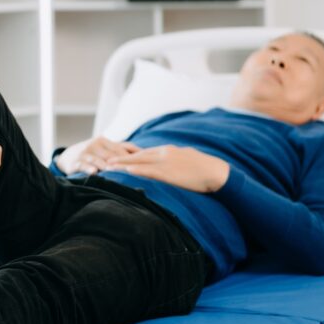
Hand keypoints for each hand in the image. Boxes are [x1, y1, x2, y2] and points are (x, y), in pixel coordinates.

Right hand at [74, 136, 140, 173]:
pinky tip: (93, 172)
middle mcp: (95, 144)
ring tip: (115, 172)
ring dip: (106, 166)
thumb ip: (123, 149)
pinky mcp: (76, 162)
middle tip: (136, 172)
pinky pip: (83, 165)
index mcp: (105, 141)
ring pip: (98, 160)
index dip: (134, 156)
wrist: (67, 156)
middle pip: (112, 155)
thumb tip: (146, 153)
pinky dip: (88, 168)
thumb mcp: (105, 148)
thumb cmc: (93, 153)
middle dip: (123, 163)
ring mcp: (85, 153)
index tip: (146, 164)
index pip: (122, 148)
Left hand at [106, 145, 229, 192]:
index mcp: (168, 150)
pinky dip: (137, 170)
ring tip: (109, 166)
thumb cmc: (204, 169)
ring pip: (140, 162)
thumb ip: (175, 161)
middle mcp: (165, 153)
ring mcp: (166, 162)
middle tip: (106, 160)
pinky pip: (150, 171)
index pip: (144, 152)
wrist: (216, 172)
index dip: (130, 155)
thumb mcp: (187, 160)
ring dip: (123, 164)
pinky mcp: (170, 172)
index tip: (118, 156)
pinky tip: (127, 172)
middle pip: (138, 155)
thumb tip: (170, 166)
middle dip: (121, 158)